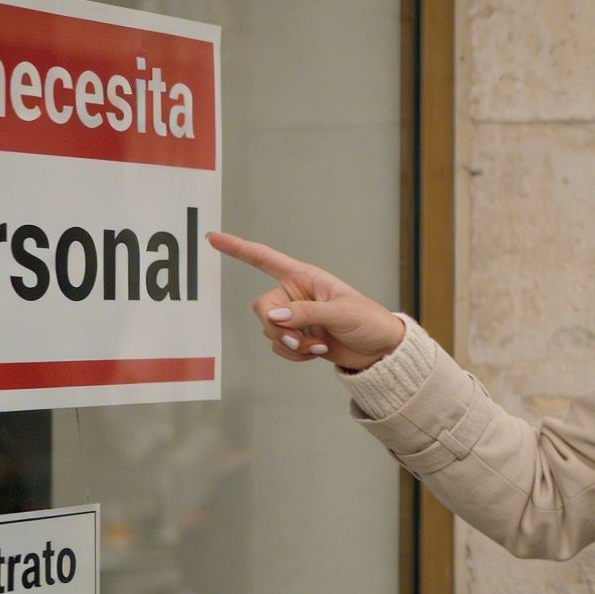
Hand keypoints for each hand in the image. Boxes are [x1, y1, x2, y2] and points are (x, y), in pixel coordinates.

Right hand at [209, 232, 407, 372]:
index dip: (238, 248)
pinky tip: (317, 354)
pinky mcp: (299, 338)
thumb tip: (274, 318)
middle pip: (263, 308)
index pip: (265, 259)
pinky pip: (279, 347)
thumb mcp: (340, 313)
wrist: (380, 350)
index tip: (214, 238)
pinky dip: (294, 355)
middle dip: (277, 328)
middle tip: (300, 340)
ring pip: (270, 331)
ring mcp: (296, 318)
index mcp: (304, 277)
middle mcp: (295, 295)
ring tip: (318, 347)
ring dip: (290, 345)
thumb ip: (305, 314)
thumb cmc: (368, 321)